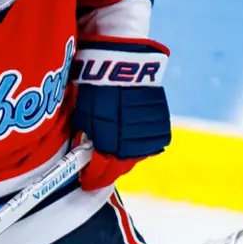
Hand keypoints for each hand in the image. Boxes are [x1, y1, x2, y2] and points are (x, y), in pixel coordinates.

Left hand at [71, 37, 171, 190]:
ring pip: (133, 158)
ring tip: (112, 156)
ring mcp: (147, 136)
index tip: (87, 181)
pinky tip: (127, 141)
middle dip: (107, 172)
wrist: (124, 62)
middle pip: (118, 169)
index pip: (101, 172)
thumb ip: (85, 139)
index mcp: (107, 145)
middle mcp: (130, 145)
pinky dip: (136, 146)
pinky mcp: (160, 124)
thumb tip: (84, 156)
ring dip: (122, 160)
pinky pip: (148, 144)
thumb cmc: (95, 85)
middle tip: (97, 172)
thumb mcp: (83, 114)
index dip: (92, 179)